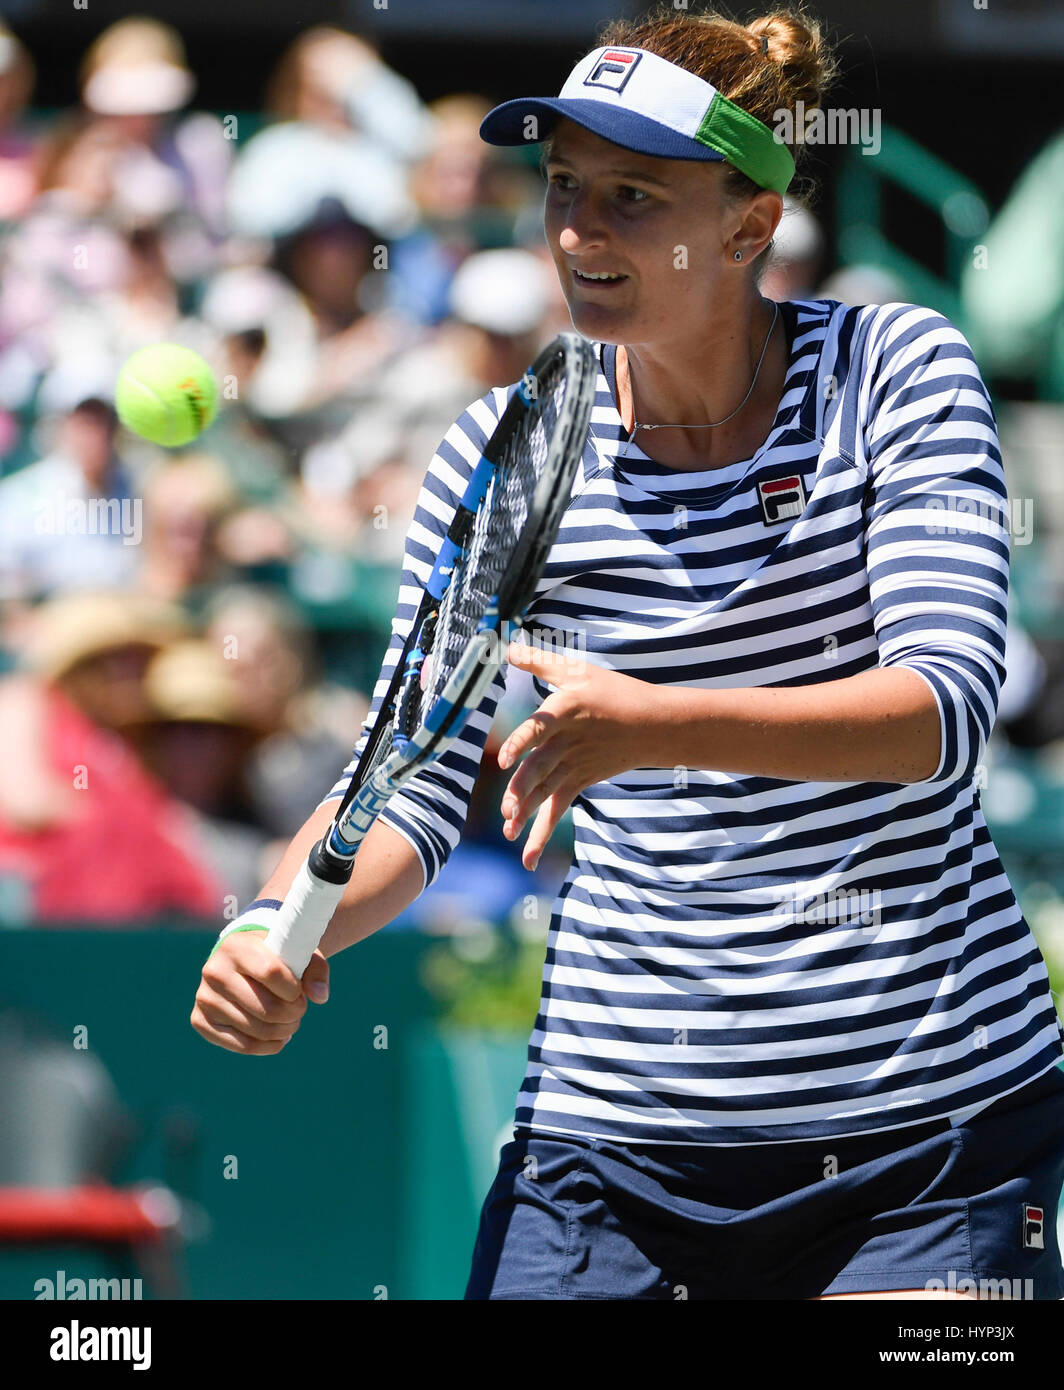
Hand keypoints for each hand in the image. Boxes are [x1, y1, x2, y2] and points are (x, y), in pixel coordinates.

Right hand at [190, 930, 329, 1055]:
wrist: (243, 961)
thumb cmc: (277, 956)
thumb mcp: (299, 953)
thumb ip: (316, 970)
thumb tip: (320, 996)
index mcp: (237, 946)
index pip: (272, 972)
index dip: (294, 990)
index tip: (300, 992)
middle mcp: (214, 970)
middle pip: (267, 1008)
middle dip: (293, 1014)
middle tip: (299, 1010)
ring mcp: (204, 997)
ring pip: (257, 1030)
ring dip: (284, 1031)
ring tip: (290, 1022)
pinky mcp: (200, 1020)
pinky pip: (242, 1046)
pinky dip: (268, 1046)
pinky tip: (278, 1037)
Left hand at [499, 640, 660, 870]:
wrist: (654, 724)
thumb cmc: (613, 692)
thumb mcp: (577, 671)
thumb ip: (540, 662)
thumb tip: (506, 648)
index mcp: (564, 711)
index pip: (538, 728)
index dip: (520, 742)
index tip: (504, 759)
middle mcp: (567, 742)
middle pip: (541, 769)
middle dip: (522, 790)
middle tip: (506, 810)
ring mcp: (574, 765)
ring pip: (546, 792)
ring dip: (527, 813)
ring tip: (508, 831)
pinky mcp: (579, 782)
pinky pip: (557, 809)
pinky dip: (541, 832)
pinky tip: (525, 856)